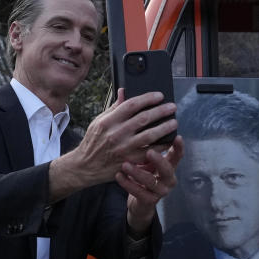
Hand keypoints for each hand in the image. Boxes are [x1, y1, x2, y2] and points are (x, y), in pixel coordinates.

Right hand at [50, 89, 178, 198]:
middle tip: (172, 107)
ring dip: (164, 128)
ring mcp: (124, 148)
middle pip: (143, 118)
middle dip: (161, 111)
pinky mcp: (129, 161)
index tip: (159, 96)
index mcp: (108, 121)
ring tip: (174, 122)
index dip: (148, 98)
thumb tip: (123, 91)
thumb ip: (114, 107)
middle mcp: (116, 134)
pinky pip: (150, 152)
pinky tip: (169, 141)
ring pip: (149, 135)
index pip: (131, 105)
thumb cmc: (93, 142)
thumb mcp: (99, 121)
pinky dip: (161, 146)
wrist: (85, 166)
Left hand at [119, 137, 183, 234]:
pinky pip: (139, 192)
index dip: (178, 147)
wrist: (140, 201)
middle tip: (149, 152)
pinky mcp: (150, 201)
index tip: (177, 136)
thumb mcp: (148, 162)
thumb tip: (144, 125)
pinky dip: (128, 184)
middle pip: (167, 169)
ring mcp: (160, 191)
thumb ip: (149, 149)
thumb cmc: (144, 175)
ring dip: (137, 172)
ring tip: (125, 164)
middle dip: (159, 160)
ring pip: (150, 181)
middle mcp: (168, 179)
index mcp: (170, 167)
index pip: (177, 155)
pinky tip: (118, 175)